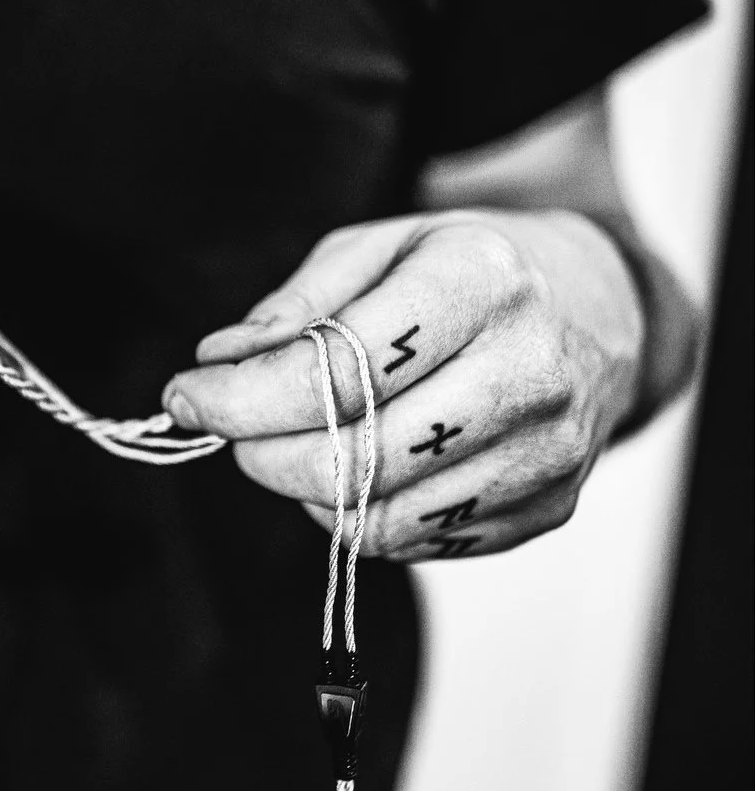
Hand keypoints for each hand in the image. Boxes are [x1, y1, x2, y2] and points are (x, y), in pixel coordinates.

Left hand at [161, 209, 645, 560]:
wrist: (604, 310)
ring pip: (382, 517)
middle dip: (262, 452)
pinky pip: (418, 543)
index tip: (186, 397)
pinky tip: (356, 471)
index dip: (241, 398)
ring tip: (296, 445)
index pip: (338, 372)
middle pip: (356, 457)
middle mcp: (527, 370)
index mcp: (480, 282)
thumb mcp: (380, 247)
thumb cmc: (469, 271)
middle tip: (233, 430)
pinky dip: (360, 519)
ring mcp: (547, 451)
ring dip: (306, 492)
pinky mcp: (547, 508)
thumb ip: (296, 303)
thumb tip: (218, 361)